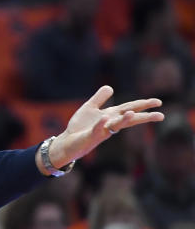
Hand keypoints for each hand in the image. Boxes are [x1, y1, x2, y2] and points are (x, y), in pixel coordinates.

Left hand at [47, 86, 162, 168]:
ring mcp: (101, 131)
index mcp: (111, 115)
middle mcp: (109, 124)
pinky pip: (97, 129)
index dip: (143, 104)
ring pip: (115, 125)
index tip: (159, 102)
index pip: (129, 108)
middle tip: (161, 116)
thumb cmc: (80, 127)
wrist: (67, 141)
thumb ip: (100, 98)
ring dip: (124, 120)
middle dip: (144, 117)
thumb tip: (110, 87)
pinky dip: (101, 123)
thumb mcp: (89, 108)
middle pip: (129, 118)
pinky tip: (105, 118)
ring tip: (132, 113)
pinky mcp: (90, 136)